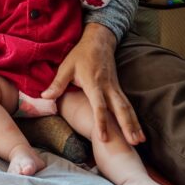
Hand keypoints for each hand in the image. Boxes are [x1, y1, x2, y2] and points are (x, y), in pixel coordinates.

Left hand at [40, 24, 143, 145]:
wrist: (99, 41)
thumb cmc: (80, 55)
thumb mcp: (66, 67)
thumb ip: (57, 84)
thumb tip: (45, 98)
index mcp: (94, 83)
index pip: (99, 106)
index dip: (101, 122)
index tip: (104, 138)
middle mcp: (108, 88)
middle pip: (120, 109)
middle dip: (127, 126)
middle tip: (134, 143)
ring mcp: (115, 88)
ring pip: (127, 108)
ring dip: (134, 124)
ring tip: (140, 141)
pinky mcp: (118, 89)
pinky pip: (127, 105)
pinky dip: (134, 118)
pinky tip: (138, 131)